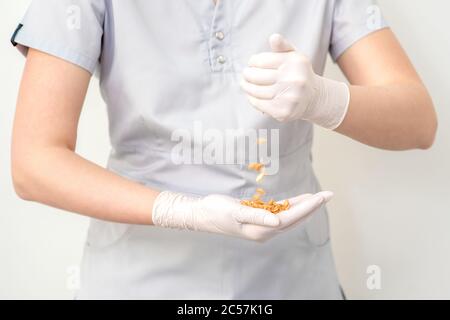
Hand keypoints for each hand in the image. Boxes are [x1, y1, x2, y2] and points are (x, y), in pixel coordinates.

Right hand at [152, 190, 332, 241]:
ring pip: (290, 216)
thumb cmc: (216, 212)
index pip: (292, 218)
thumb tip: (279, 221)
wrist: (203, 214)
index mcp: (262, 230)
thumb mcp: (236, 212)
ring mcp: (263, 226)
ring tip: (318, 197)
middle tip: (328, 194)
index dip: (308, 207)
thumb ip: (258, 216)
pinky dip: (291, 206)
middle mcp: (266, 230)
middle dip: (312, 206)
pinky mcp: (259, 219)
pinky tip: (298, 200)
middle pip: (295, 218)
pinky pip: (280, 213)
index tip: (322, 197)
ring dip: (304, 206)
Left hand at [240, 34, 349, 129]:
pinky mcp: (283, 111)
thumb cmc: (299, 74)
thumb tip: (274, 37)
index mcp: (294, 62)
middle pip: (256, 76)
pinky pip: (259, 104)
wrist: (314, 98)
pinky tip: (251, 96)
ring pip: (256, 91)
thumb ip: (283, 46)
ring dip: (247, 87)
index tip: (251, 64)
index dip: (252, 62)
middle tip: (245, 75)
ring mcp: (288, 97)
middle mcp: (293, 79)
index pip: (261, 61)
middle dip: (247, 75)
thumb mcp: (294, 56)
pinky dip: (252, 100)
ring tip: (245, 85)